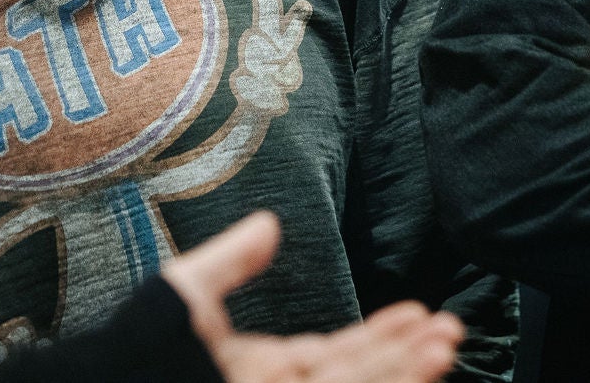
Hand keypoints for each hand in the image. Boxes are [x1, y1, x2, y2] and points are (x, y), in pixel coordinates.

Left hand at [163, 212, 462, 382]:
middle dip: (405, 354)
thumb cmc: (139, 349)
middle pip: (358, 376)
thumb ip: (231, 261)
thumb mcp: (186, 293)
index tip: (416, 314)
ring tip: (447, 345)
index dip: (377, 335)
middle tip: (450, 330)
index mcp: (259, 367)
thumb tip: (270, 223)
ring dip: (407, 371)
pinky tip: (422, 372)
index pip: (334, 354)